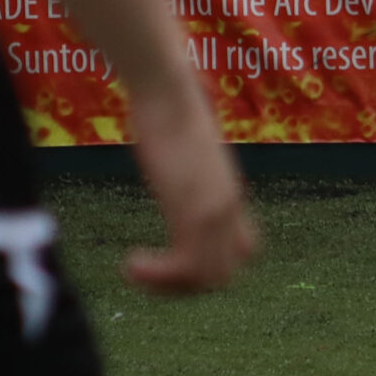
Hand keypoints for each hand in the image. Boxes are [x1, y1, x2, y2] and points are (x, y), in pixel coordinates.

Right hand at [118, 94, 256, 296]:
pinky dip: (157, 276)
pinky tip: (130, 266)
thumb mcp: (186, 149)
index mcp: (231, 194)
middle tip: (148, 275)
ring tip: (134, 272)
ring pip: (208, 278)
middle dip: (185, 286)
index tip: (174, 259)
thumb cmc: (168, 108)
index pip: (245, 251)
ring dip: (167, 286)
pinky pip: (186, 267)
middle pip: (225, 274)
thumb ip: (188, 167)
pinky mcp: (193, 211)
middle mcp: (230, 207)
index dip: (214, 265)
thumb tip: (173, 152)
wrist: (167, 88)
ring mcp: (215, 211)